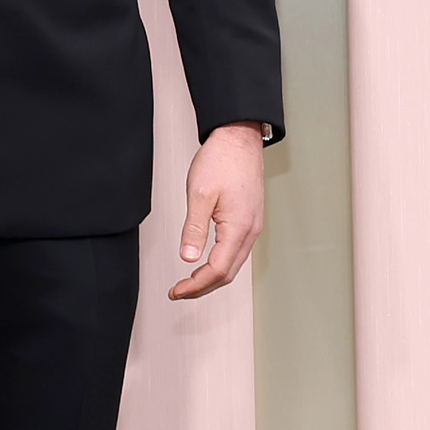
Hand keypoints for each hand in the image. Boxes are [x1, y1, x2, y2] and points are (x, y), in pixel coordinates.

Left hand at [170, 123, 266, 299]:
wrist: (239, 138)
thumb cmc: (222, 160)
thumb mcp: (200, 194)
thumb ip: (194, 229)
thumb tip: (188, 258)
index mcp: (239, 227)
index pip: (217, 270)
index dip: (195, 286)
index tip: (176, 290)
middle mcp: (250, 231)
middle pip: (228, 274)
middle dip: (202, 288)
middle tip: (179, 292)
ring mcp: (252, 226)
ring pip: (234, 265)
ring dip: (212, 278)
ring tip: (189, 283)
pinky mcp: (250, 220)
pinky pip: (237, 252)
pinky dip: (221, 264)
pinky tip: (206, 263)